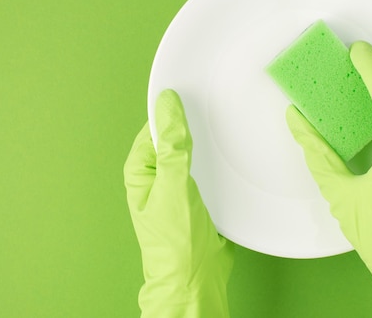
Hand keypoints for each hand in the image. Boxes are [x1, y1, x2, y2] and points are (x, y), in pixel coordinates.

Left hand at [124, 89, 233, 317]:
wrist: (195, 279)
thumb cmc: (176, 242)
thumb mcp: (174, 186)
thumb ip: (171, 145)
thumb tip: (168, 104)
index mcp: (141, 169)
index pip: (154, 125)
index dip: (173, 108)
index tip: (195, 91)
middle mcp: (156, 174)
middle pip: (173, 136)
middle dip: (193, 123)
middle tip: (216, 104)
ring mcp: (177, 185)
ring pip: (192, 151)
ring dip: (206, 141)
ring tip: (226, 123)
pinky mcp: (197, 195)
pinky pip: (205, 167)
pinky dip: (216, 159)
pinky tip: (230, 152)